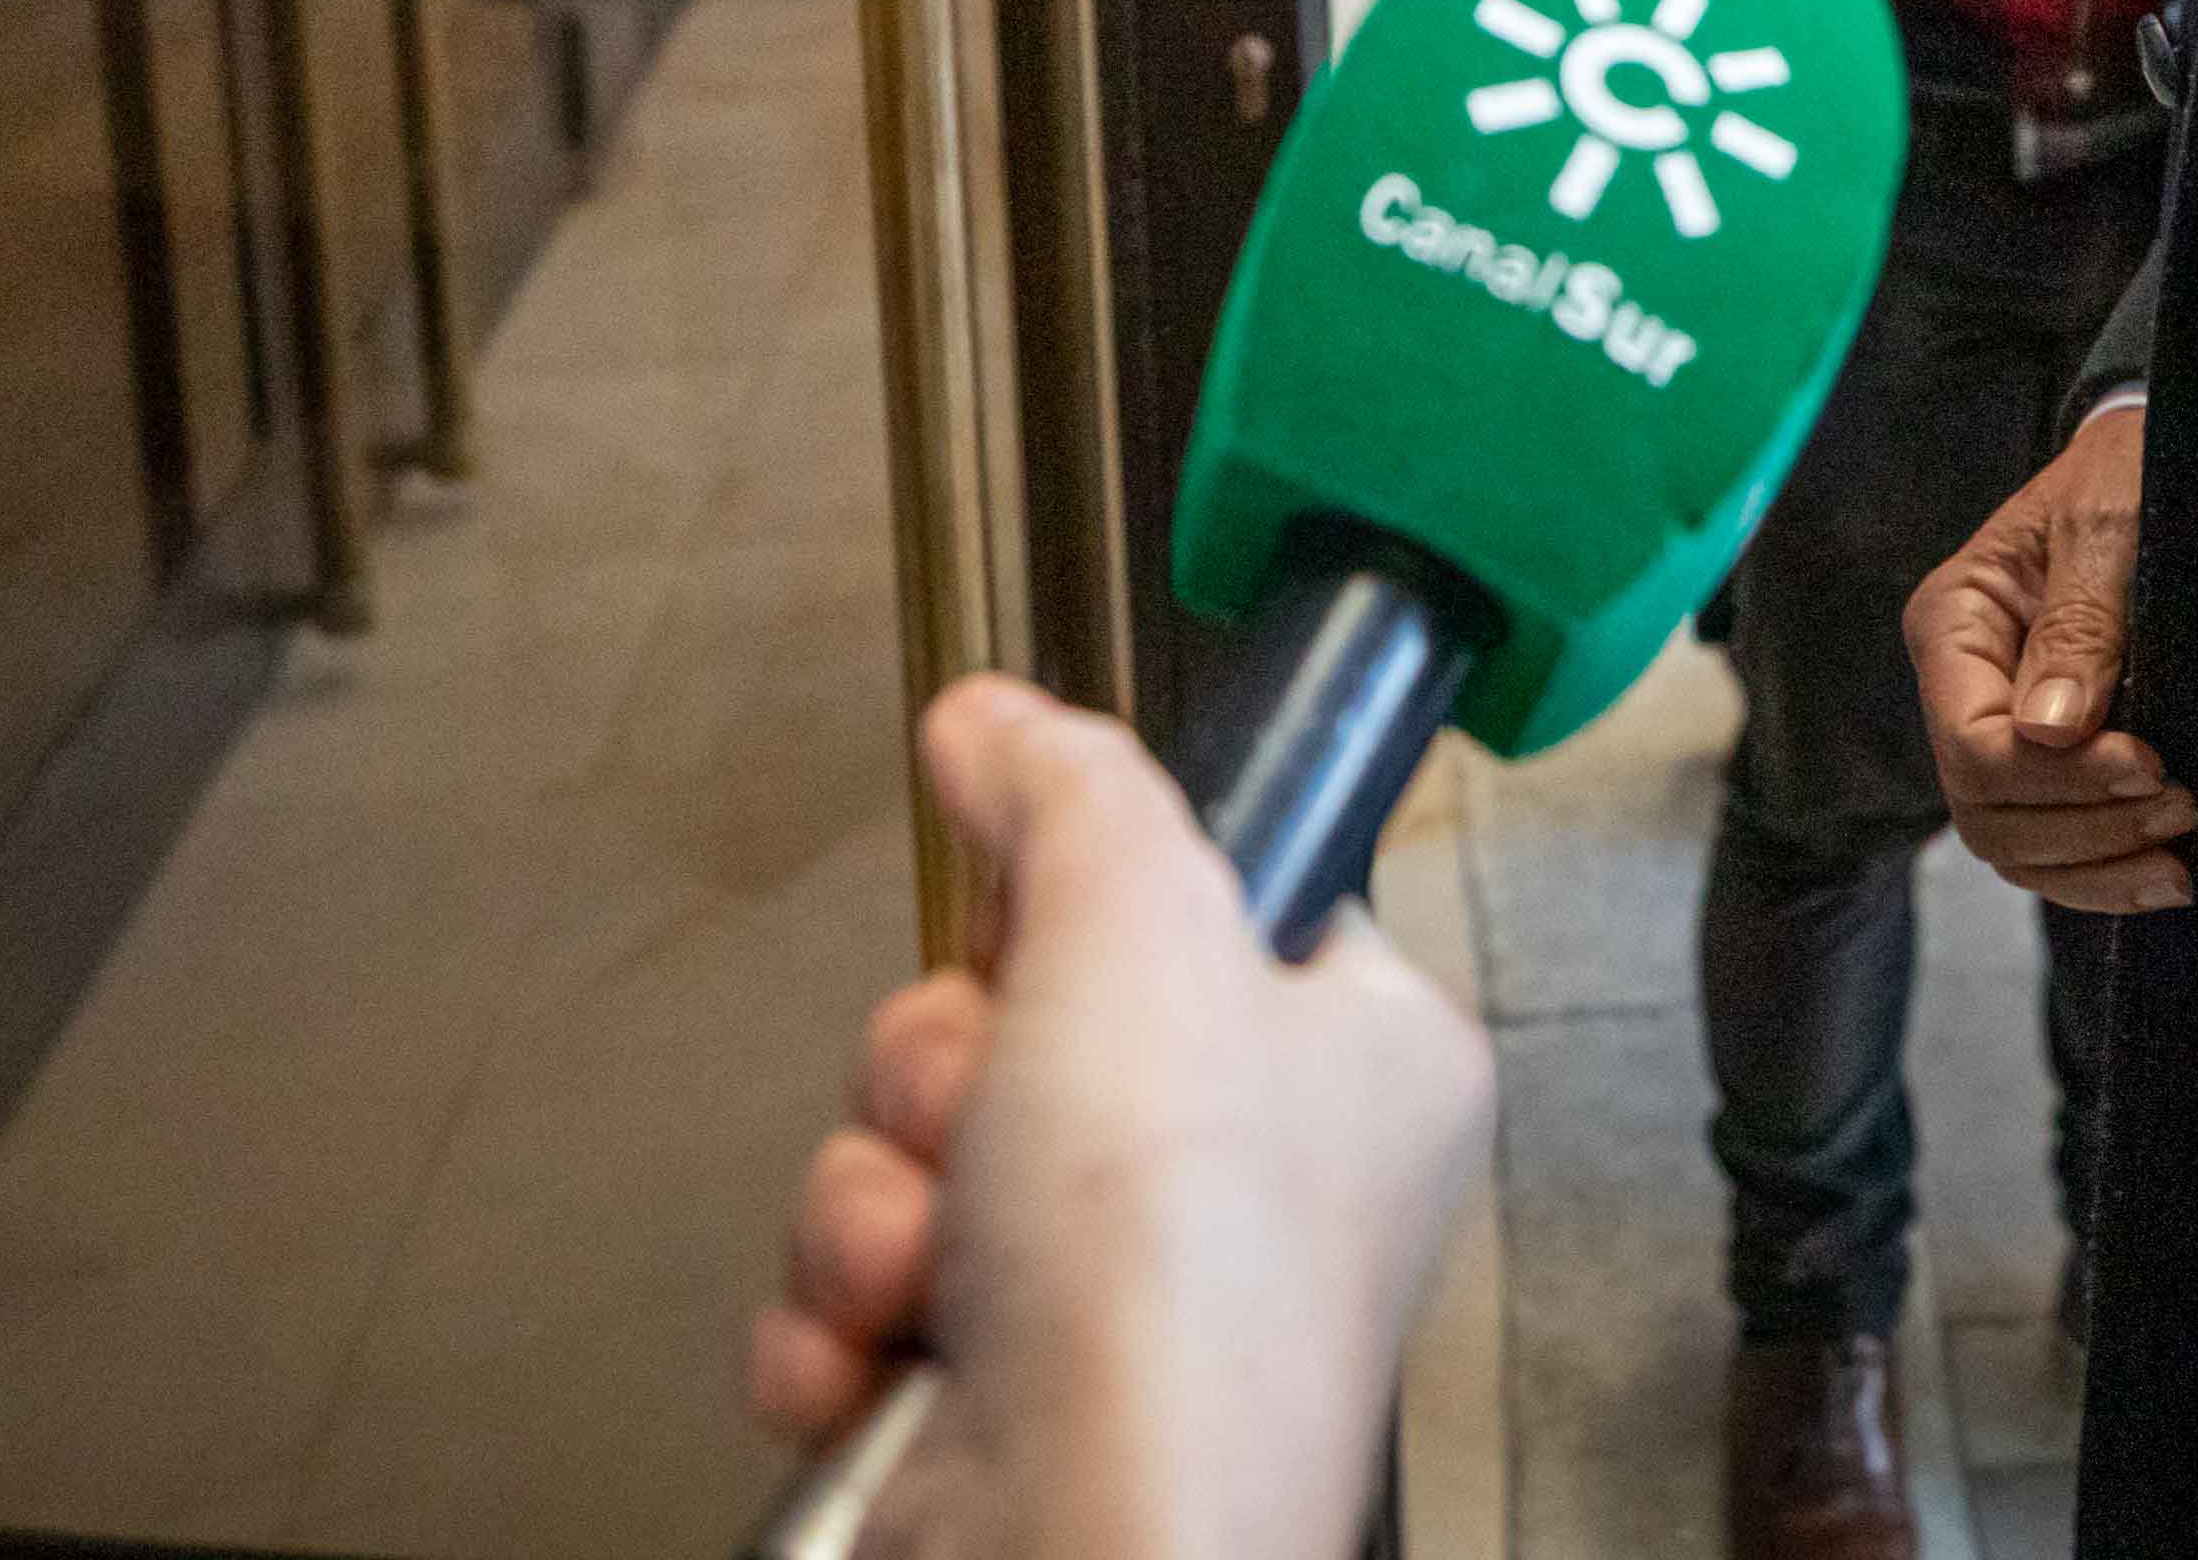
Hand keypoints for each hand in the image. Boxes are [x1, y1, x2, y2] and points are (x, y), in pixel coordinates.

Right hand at [752, 678, 1486, 1559]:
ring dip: (880, 1207)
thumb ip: (1070, 790)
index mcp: (1356, 1060)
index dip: (1080, 913)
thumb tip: (1002, 720)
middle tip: (987, 1116)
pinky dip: (842, 1326)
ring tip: (942, 1268)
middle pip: (1019, 1026)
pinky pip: (859, 1302)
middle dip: (942, 1074)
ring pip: (918, 1163)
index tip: (1042, 934)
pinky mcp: (997, 1414)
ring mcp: (1122, 1310)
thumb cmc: (1178, 1279)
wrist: (1082, 1538)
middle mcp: (1255, 1189)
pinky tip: (890, 1357)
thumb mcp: (1141, 920)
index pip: (1195, 907)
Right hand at [1904, 400, 2197, 912]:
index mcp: (1952, 623)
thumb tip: (2051, 732)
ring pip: (2011, 844)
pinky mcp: (2042, 758)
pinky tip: (2162, 876)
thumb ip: (2081, 622)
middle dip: (2083, 829)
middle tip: (2183, 807)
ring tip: (2181, 859)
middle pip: (1986, 809)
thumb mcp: (2107, 523)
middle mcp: (1959, 686)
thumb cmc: (2124, 474)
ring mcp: (1995, 727)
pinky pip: (2048, 844)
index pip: (1973, 743)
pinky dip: (2098, 874)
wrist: (2142, 465)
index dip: (2058, 776)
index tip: (2152, 764)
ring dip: (2094, 864)